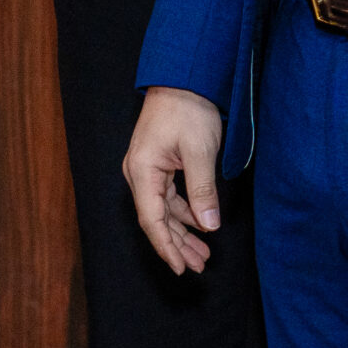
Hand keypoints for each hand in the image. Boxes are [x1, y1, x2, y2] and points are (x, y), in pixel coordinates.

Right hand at [125, 86, 226, 274]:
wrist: (184, 78)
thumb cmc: (189, 109)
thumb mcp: (200, 151)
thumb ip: (202, 191)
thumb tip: (209, 226)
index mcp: (142, 171)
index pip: (152, 220)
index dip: (167, 247)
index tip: (181, 268)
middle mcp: (139, 173)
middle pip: (156, 219)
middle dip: (177, 245)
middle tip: (199, 267)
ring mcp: (146, 168)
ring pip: (163, 210)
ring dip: (182, 232)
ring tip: (202, 254)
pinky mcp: (157, 163)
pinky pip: (168, 197)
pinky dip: (184, 213)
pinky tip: (200, 224)